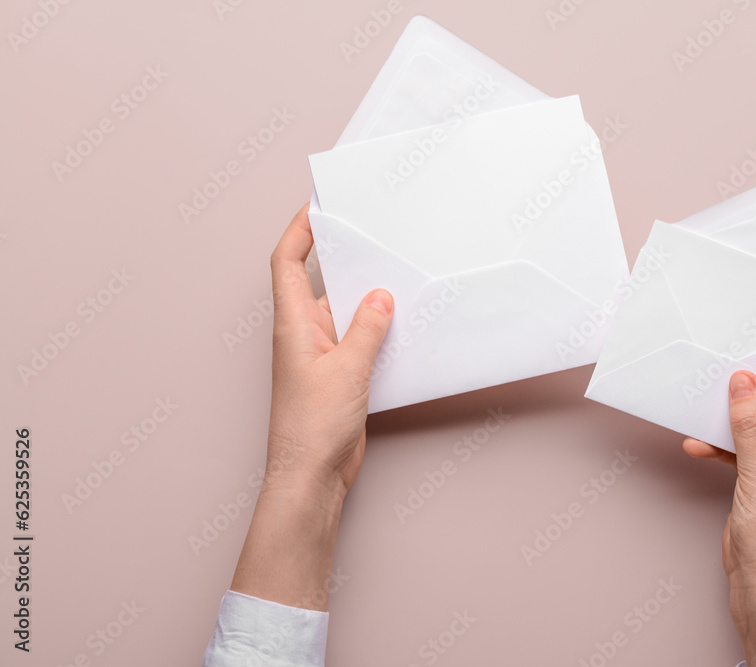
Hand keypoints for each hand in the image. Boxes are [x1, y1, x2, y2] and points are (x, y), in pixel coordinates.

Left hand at [264, 203, 393, 499]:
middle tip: (373, 235)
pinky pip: (360, 341)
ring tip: (400, 280)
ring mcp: (322, 355)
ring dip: (369, 300)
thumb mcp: (346, 370)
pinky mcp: (340, 375)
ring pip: (347, 313)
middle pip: (322, 282)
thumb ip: (367, 329)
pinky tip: (403, 328)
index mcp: (293, 324)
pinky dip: (379, 331)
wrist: (310, 476)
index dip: (299, 230)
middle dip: (345, 259)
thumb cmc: (311, 428)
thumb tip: (381, 296)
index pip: (288, 263)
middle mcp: (304, 334)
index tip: (319, 206)